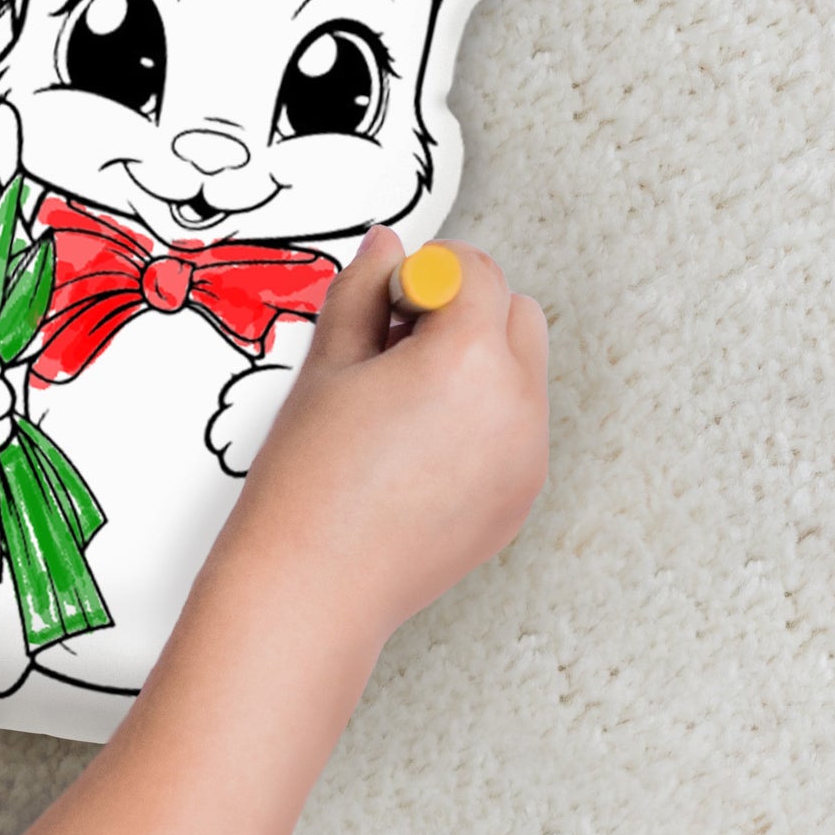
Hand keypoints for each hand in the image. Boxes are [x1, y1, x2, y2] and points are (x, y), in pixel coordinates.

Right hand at [206, 227, 547, 645]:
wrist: (312, 586)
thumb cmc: (309, 484)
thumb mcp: (327, 366)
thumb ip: (363, 291)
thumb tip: (387, 248)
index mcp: (467, 360)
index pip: (476, 271)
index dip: (426, 273)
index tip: (386, 297)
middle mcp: (515, 406)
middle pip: (517, 313)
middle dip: (464, 311)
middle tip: (393, 346)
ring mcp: (526, 458)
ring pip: (522, 372)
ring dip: (475, 364)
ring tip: (399, 405)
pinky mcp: (520, 497)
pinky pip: (516, 429)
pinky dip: (480, 418)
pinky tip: (413, 451)